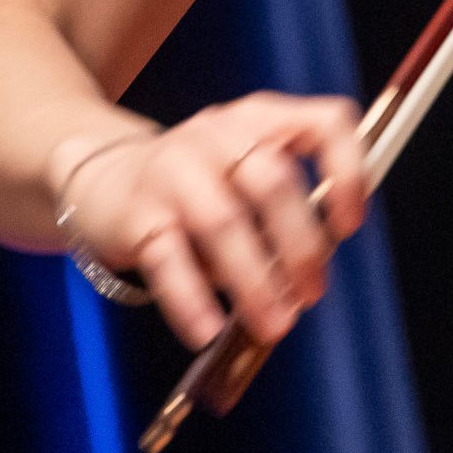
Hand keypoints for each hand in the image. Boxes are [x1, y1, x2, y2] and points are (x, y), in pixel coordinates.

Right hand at [50, 92, 368, 349]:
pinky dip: (191, 301)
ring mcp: (173, 169)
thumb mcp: (245, 176)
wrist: (103, 176)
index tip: (349, 225)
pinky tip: (208, 332)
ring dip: (255, 283)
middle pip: (273, 181)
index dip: (348, 172)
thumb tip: (308, 278)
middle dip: (301, 246)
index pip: (325, 123)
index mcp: (261, 120)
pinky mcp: (137, 214)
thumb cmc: (199, 185)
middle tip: (311, 294)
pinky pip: (168, 260)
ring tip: (274, 325)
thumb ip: (283, 214)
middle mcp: (219, 134)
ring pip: (223, 223)